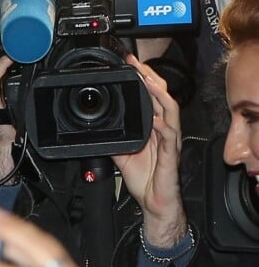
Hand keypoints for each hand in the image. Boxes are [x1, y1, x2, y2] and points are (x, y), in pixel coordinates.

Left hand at [112, 54, 186, 246]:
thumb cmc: (144, 177)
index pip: (152, 96)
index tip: (131, 64)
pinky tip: (155, 119)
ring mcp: (169, 141)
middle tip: (138, 64)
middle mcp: (164, 129)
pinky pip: (169, 137)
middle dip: (151, 77)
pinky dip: (163, 126)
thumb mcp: (120, 153)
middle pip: (163, 96)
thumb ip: (113, 137)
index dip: (144, 78)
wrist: (154, 203)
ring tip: (149, 82)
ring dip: (160, 95)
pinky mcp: (171, 156)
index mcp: (153, 126)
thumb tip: (95, 126)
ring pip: (171, 111)